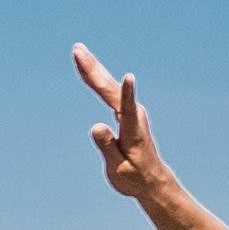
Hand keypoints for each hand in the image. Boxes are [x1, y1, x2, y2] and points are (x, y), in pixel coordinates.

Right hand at [75, 44, 170, 205]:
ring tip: (78, 52)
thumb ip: (108, 147)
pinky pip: (107, 91)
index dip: (128, 94)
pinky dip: (95, 79)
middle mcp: (133, 115)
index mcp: (133, 130)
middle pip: (110, 89)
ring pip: (108, 86)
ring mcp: (130, 111)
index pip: (129, 109)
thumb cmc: (135, 178)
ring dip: (93, 68)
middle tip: (78, 50)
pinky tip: (87, 70)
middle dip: (93, 69)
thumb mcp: (119, 169)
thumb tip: (96, 127)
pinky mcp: (125, 111)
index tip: (129, 77)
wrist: (151, 179)